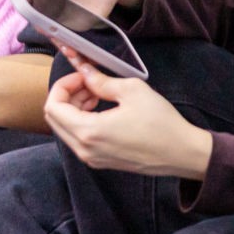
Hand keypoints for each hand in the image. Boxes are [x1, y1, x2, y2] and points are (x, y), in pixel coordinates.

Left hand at [43, 49, 211, 179]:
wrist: (180, 152)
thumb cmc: (161, 122)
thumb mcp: (132, 91)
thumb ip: (102, 81)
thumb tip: (85, 72)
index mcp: (89, 131)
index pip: (53, 107)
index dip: (63, 85)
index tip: (81, 76)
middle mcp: (85, 149)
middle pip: (54, 119)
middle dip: (67, 95)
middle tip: (89, 83)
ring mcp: (91, 158)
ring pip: (66, 129)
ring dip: (75, 107)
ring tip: (99, 94)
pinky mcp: (100, 161)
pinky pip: (79, 139)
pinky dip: (83, 121)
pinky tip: (103, 110)